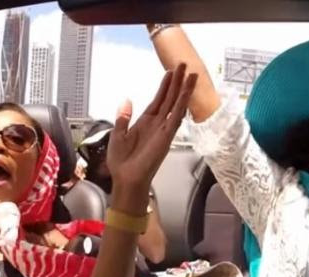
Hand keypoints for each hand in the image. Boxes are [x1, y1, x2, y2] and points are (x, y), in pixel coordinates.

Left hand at [106, 64, 197, 202]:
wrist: (126, 178)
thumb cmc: (121, 161)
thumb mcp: (117, 135)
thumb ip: (123, 117)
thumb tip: (126, 100)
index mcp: (145, 122)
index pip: (158, 100)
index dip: (165, 86)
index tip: (170, 73)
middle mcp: (157, 124)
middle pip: (170, 98)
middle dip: (177, 82)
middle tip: (183, 66)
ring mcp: (164, 129)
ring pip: (176, 105)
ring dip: (184, 90)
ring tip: (191, 74)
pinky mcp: (167, 136)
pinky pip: (176, 117)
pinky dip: (182, 104)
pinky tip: (186, 93)